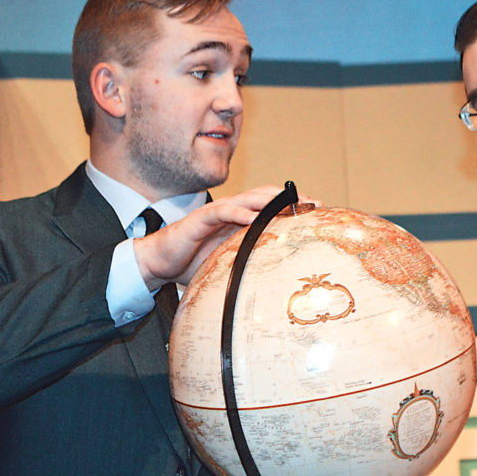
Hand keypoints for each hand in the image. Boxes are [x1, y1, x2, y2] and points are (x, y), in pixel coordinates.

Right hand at [134, 186, 312, 287]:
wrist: (158, 263)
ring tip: (291, 203)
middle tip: (313, 204)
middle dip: (290, 198)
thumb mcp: (228, 263)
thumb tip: (277, 278)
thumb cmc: (192, 263)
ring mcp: (216, 213)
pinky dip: (240, 213)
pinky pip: (222, 212)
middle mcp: (231, 212)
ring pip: (247, 199)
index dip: (294, 206)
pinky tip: (255, 219)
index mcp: (240, 221)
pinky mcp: (200, 219)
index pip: (271, 207)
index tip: (318, 211)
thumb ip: (250, 262)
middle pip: (265, 197)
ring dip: (270, 200)